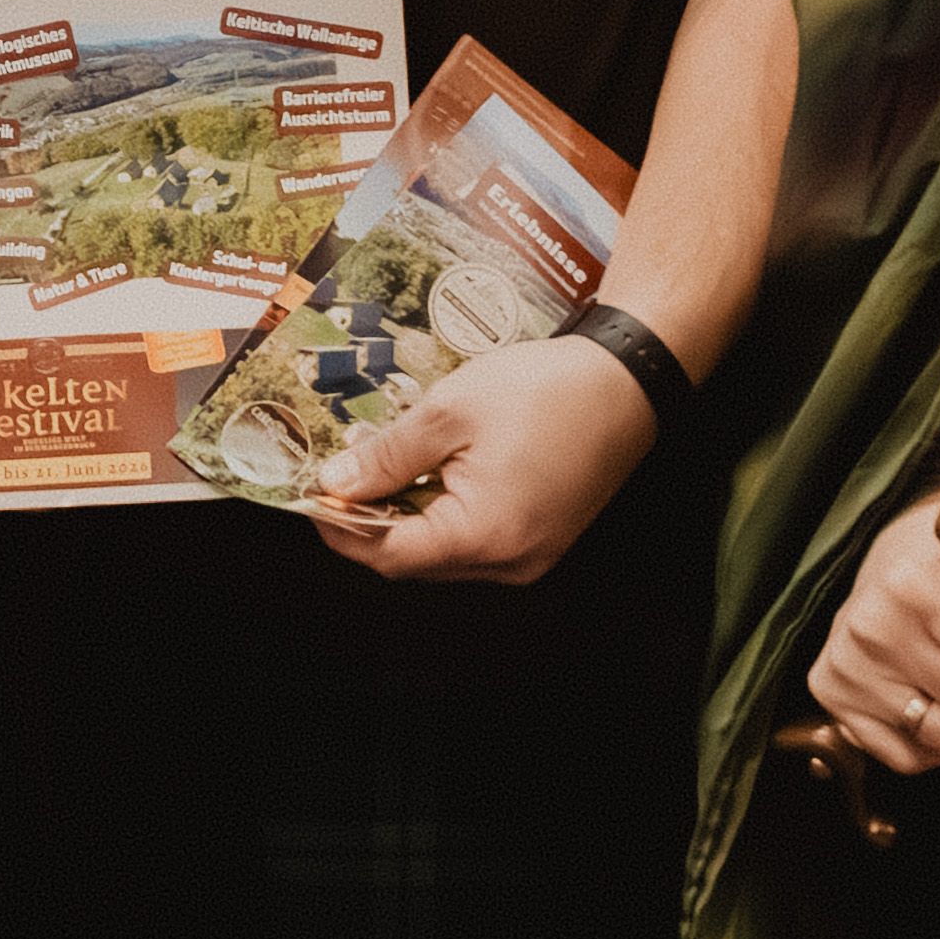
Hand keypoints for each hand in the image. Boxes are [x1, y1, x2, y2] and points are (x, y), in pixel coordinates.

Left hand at [320, 326, 656, 583]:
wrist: (627, 379)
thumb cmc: (547, 390)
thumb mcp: (449, 413)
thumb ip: (387, 457)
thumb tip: (336, 485)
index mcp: (485, 535)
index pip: (390, 555)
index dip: (342, 528)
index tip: (312, 496)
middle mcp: (510, 560)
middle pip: (415, 559)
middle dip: (371, 520)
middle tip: (341, 475)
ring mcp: (532, 553)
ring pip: (444, 551)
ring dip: (407, 516)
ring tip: (383, 466)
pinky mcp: (543, 537)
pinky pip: (476, 539)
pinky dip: (444, 513)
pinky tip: (430, 472)